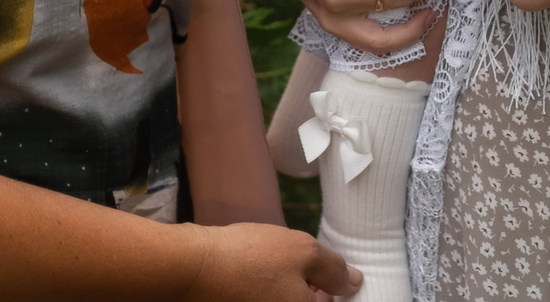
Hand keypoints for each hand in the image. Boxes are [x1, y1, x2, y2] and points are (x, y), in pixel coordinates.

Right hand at [183, 222, 357, 301]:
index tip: (340, 282)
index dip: (338, 295)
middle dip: (321, 295)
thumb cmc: (251, 258)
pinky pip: (272, 301)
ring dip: (299, 292)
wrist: (194, 266)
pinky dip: (278, 291)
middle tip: (322, 273)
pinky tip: (272, 271)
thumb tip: (354, 282)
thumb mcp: (303, 252)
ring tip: (295, 267)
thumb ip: (335, 269)